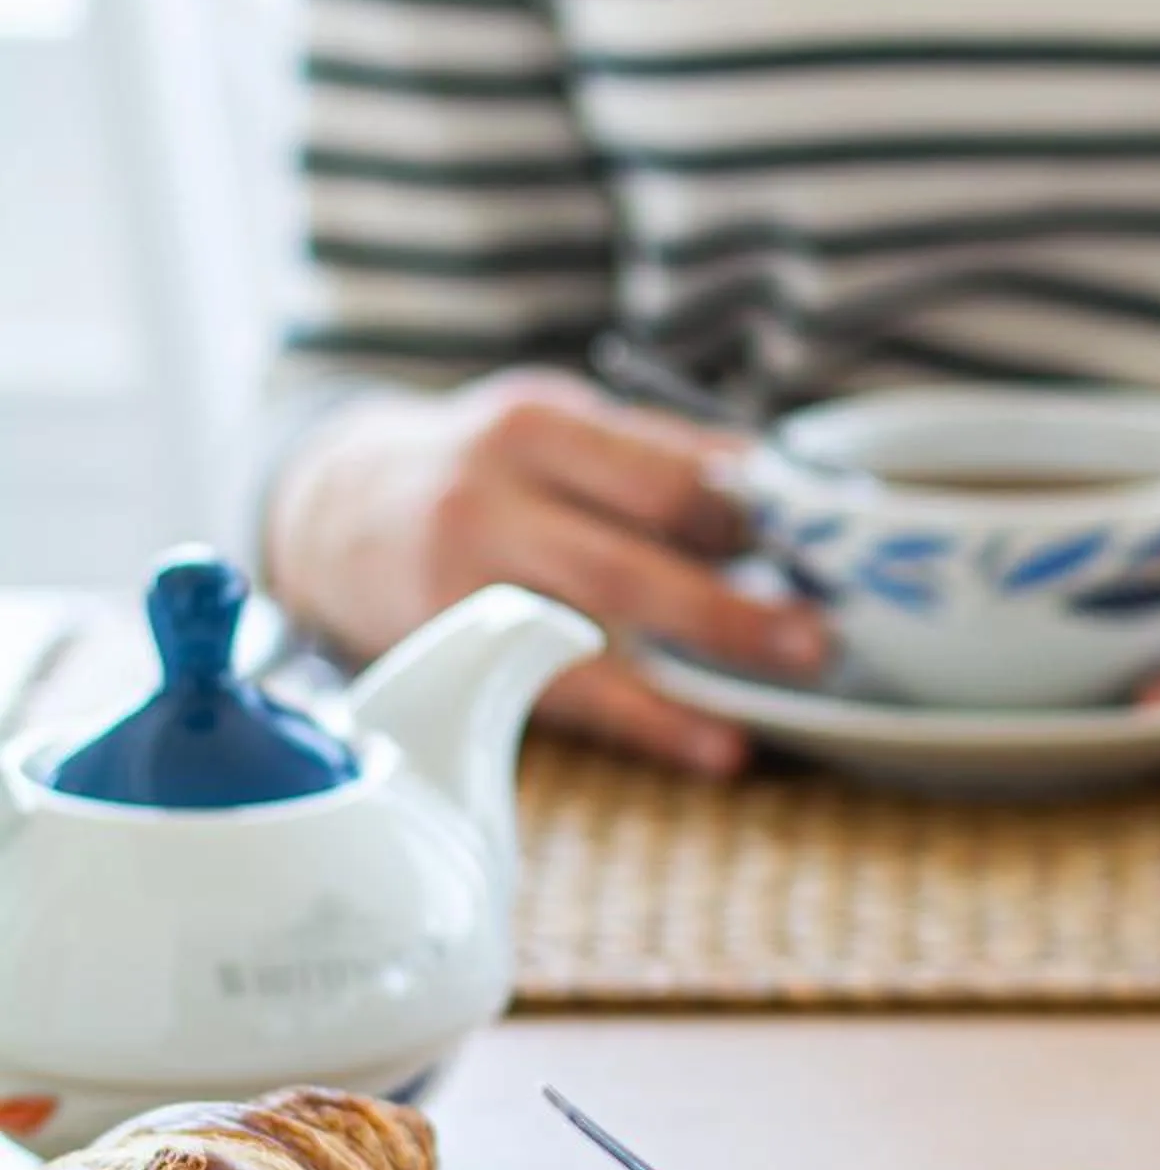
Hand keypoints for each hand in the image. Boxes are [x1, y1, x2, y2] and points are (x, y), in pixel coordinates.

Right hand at [264, 371, 825, 774]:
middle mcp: (492, 504)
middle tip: (817, 634)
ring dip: (696, 669)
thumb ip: (658, 450)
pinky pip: (568, 698)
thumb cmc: (482, 463)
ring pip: (596, 637)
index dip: (746, 517)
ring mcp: (466, 587)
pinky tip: (717, 747)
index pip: (659, 476)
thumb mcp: (558, 422)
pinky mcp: (456, 656)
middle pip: (629, 559)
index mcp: (536, 428)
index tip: (817, 548)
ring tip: (778, 692)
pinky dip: (651, 726)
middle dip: (732, 604)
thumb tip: (782, 481)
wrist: (331, 506)